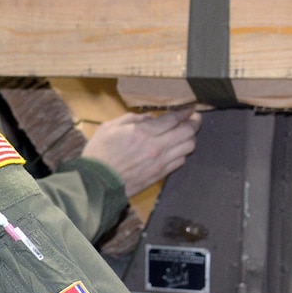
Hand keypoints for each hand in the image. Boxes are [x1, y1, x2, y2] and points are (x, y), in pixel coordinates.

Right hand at [81, 108, 201, 196]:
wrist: (96, 182)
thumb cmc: (99, 153)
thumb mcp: (109, 128)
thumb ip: (130, 119)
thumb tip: (149, 118)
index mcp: (143, 132)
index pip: (173, 119)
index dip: (185, 112)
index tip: (189, 109)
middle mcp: (156, 146)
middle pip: (187, 132)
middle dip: (194, 123)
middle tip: (194, 119)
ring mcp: (160, 162)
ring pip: (188, 147)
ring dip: (189, 139)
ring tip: (186, 135)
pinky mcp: (160, 174)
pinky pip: (180, 162)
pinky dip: (182, 153)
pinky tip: (176, 150)